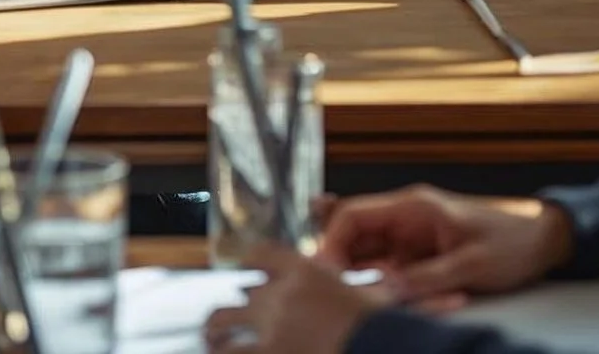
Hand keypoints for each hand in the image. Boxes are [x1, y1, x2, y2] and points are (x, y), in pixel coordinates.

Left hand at [203, 245, 385, 353]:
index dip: (250, 260)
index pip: (262, 254)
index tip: (246, 266)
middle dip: (237, 305)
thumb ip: (360, 288)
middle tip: (230, 317)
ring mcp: (269, 326)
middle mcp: (280, 294)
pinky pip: (233, 353)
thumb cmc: (378, 325)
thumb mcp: (370, 296)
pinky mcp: (267, 353)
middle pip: (243, 292)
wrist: (376, 346)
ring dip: (215, 332)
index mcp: (304, 272)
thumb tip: (385, 284)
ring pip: (221, 322)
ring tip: (213, 341)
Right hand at [318, 185, 571, 301]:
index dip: (331, 243)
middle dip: (341, 266)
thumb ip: (428, 279)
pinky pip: (389, 271)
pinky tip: (385, 301)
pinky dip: (384, 288)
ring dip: (362, 280)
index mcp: (412, 207)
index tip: (325, 273)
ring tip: (359, 302)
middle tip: (338, 295)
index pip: (352, 215)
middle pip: (352, 237)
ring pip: (367, 257)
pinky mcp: (419, 257)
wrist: (544, 242)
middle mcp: (404, 219)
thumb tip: (389, 293)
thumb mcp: (471, 265)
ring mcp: (410, 238)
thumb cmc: (512, 243)